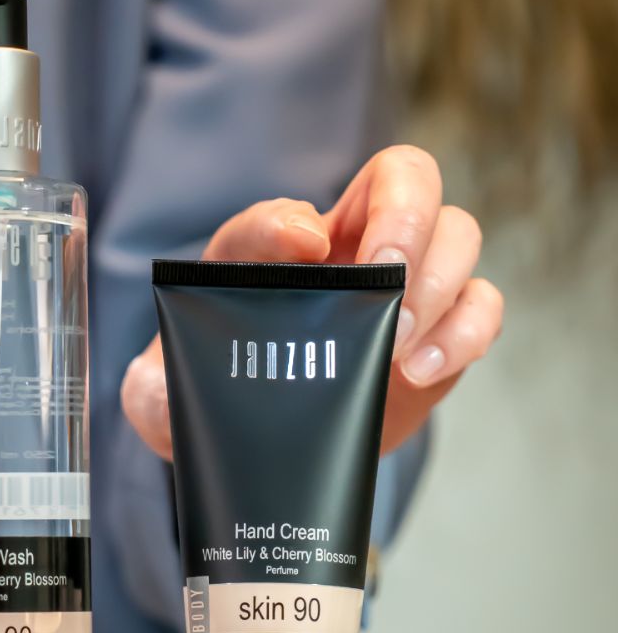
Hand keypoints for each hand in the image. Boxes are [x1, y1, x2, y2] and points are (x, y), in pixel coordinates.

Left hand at [121, 145, 503, 457]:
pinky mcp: (439, 336)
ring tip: (400, 350)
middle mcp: (347, 252)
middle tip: (382, 291)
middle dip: (404, 224)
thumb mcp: (164, 395)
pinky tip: (423, 368)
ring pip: (458, 234)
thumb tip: (163, 375)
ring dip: (439, 281)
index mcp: (274, 254)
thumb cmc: (216, 406)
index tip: (299, 251)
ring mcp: (401, 289)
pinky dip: (468, 330)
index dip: (288, 222)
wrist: (263, 452)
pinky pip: (482, 306)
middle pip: (407, 179)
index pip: (285, 209)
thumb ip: (149, 385)